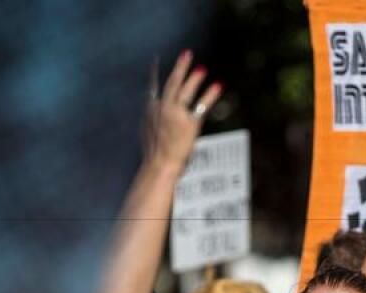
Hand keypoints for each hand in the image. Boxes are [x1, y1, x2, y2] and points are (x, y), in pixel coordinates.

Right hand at [144, 50, 222, 171]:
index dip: (155, 72)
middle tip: (187, 53)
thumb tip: (153, 107)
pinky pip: (202, 106)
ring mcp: (175, 115)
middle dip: (180, 67)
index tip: (157, 59)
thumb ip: (152, 117)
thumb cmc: (154, 152)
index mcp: (151, 110)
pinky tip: (218, 86)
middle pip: (171, 83)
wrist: (159, 165)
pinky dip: (210, 95)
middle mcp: (162, 109)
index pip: (154, 86)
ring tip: (202, 69)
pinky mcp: (189, 124)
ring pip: (185, 92)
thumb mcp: (147, 130)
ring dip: (194, 79)